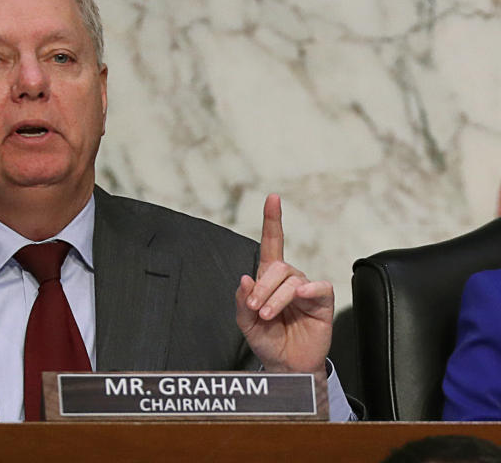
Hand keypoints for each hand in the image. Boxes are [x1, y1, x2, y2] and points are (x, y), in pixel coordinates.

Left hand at [235, 194, 333, 374]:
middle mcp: (289, 279)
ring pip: (291, 279)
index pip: (271, 244)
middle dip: (262, 287)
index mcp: (269, 278)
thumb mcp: (245, 322)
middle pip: (276, 267)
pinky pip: (318, 288)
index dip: (272, 220)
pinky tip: (299, 297)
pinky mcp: (322, 301)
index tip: (273, 198)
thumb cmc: (267, 340)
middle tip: (255, 308)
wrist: (285, 365)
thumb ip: (242, 301)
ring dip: (275, 298)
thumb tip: (244, 278)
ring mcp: (306, 289)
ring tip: (267, 315)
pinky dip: (306, 290)